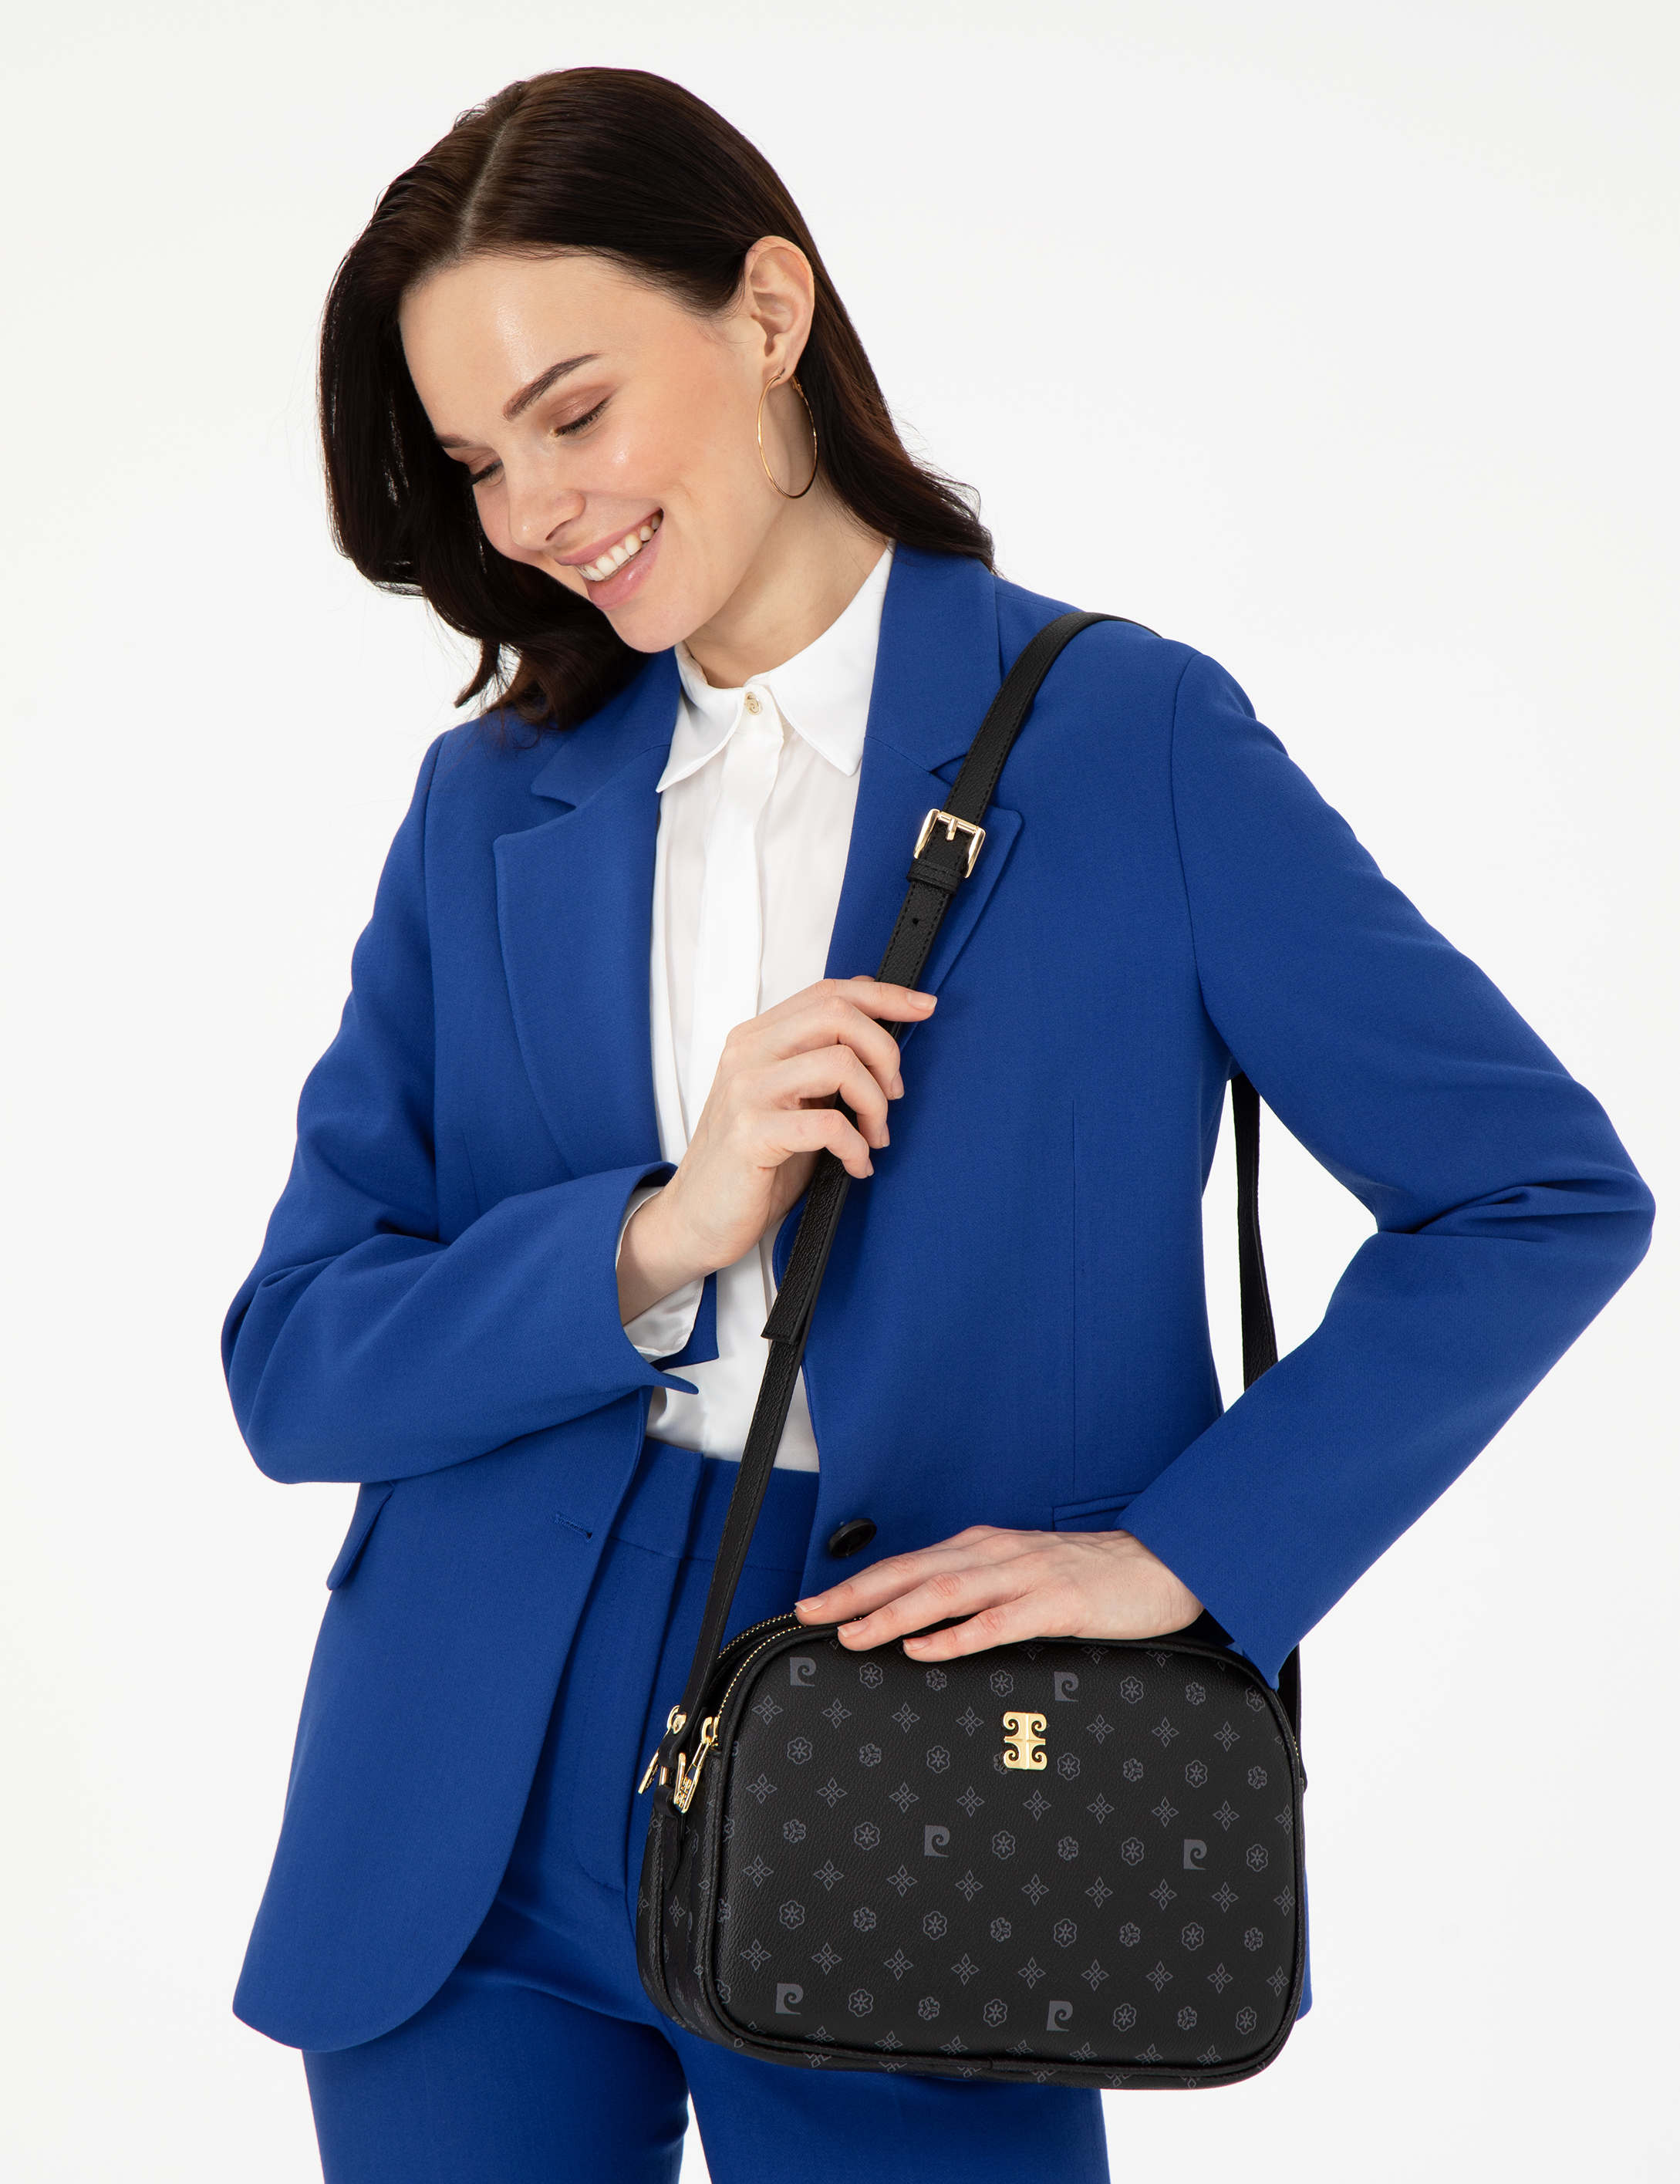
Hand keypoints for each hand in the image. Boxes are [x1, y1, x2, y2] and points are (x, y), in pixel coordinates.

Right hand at [617, 976, 935, 1320]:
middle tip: (894, 1095)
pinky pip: (828, 1125)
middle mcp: (747, 1054)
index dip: (884, 995)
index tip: (923, 1008)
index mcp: (757, 1038)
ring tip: (873, 1137)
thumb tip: (872, 1013)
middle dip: (885, 1053)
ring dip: (875, 1105)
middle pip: (838, 1014)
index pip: (828, 993)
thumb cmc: (750, 1163)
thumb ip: (820, 1057)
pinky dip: (856, 1147)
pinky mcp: (750, 1135)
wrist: (696, 1219)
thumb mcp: (791, 1098)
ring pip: (840, 1064)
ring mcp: (746, 1092)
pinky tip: (856, 1165)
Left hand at [793, 1526, 1201, 1659]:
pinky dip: (956, 1634)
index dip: (856, 1584)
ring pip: (945, 1591)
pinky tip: (925, 1649)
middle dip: (855, 1595)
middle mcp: (996, 1553)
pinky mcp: (1056, 1602)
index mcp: (984, 1547)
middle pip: (911, 1572)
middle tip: (810, 1617)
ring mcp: (1026, 1575)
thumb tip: (924, 1621)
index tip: (813, 1606)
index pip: (907, 1564)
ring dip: (894, 1614)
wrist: (1163, 1564)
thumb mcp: (1024, 1574)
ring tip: (855, 1635)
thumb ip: (979, 1591)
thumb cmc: (1093, 1576)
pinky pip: (997, 1620)